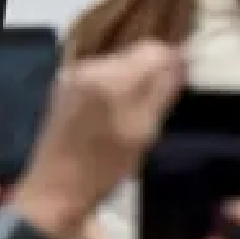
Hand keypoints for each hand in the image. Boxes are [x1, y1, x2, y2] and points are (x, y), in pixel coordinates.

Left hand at [12, 40, 184, 238]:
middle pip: (136, 52)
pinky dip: (116, 84)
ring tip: (139, 109)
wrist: (55, 189)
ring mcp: (73, 75)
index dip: (175, 61)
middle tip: (163, 101)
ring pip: (120, 61)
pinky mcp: (64, 85)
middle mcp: (89, 67)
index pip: (155, 49)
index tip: (184, 83)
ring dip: (135, 78)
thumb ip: (164, 90)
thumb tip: (181, 60)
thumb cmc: (105, 167)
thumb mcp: (145, 131)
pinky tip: (116, 110)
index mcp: (111, 79)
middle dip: (154, 70)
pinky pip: (102, 72)